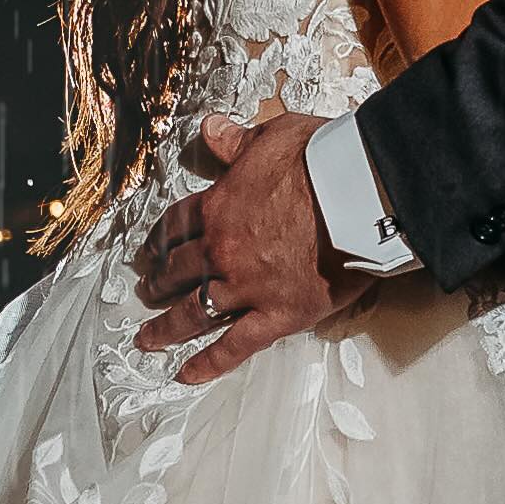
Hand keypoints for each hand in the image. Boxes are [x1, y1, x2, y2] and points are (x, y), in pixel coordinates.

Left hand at [132, 110, 341, 374]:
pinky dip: (210, 362)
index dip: (160, 238)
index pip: (177, 225)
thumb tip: (210, 129)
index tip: (149, 249)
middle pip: (179, 270)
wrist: (359, 195)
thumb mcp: (272, 136)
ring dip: (167, 326)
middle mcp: (222, 250)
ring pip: (195, 310)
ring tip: (148, 338)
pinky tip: (186, 374)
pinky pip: (236, 345)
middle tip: (145, 291)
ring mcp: (247, 286)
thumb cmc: (321, 160)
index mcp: (218, 207)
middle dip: (158, 281)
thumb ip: (237, 141)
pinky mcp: (277, 315)